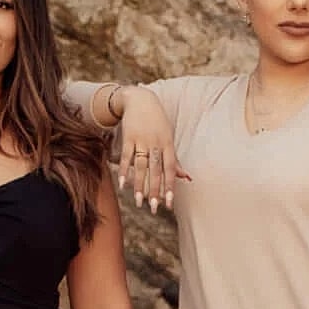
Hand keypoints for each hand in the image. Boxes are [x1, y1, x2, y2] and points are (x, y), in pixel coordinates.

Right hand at [111, 87, 186, 210]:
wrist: (141, 99)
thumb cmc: (158, 122)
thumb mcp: (168, 138)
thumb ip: (174, 160)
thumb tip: (186, 177)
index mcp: (168, 144)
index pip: (170, 169)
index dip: (170, 186)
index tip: (169, 204)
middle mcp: (156, 143)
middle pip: (155, 171)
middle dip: (155, 190)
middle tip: (154, 208)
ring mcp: (142, 140)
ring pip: (140, 166)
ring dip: (139, 185)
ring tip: (138, 202)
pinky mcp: (129, 137)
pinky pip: (126, 156)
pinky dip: (123, 171)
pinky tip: (123, 185)